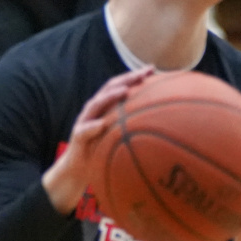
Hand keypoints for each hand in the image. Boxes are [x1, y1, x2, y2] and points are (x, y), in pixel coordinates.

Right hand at [41, 67, 154, 213]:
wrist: (78, 170)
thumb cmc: (102, 154)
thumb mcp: (120, 140)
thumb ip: (135, 130)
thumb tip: (163, 128)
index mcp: (106, 108)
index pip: (121, 87)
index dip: (135, 77)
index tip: (153, 69)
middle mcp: (95, 111)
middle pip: (109, 88)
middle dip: (126, 79)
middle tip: (143, 73)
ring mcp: (85, 121)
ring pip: (96, 104)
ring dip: (110, 96)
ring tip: (124, 91)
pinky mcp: (77, 137)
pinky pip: (84, 131)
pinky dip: (92, 127)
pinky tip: (101, 125)